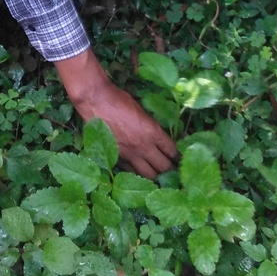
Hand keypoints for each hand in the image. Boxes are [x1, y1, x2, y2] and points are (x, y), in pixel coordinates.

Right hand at [54, 49, 178, 178]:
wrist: (96, 101)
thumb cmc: (119, 99)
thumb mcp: (142, 110)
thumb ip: (152, 125)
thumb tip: (159, 134)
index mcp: (153, 132)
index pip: (172, 150)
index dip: (178, 156)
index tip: (180, 158)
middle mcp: (144, 146)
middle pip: (164, 167)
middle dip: (170, 170)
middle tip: (173, 171)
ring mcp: (130, 154)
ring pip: (148, 175)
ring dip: (155, 175)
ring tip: (159, 176)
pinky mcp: (116, 158)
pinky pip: (131, 172)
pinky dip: (137, 174)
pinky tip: (140, 172)